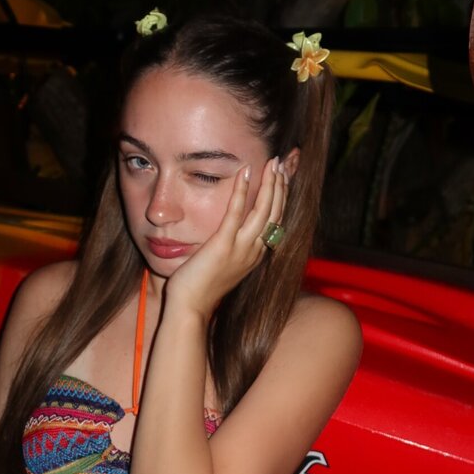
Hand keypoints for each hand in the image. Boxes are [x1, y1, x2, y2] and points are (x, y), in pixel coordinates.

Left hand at [165, 156, 286, 319]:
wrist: (189, 309)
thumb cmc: (199, 290)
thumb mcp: (223, 266)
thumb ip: (230, 249)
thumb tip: (229, 234)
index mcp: (255, 255)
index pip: (276, 222)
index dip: (282, 198)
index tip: (283, 177)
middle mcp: (254, 252)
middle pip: (275, 214)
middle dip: (281, 186)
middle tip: (282, 163)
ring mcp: (240, 249)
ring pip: (264, 212)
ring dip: (270, 185)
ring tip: (273, 163)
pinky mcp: (222, 246)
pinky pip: (235, 213)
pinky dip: (241, 191)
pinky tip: (245, 172)